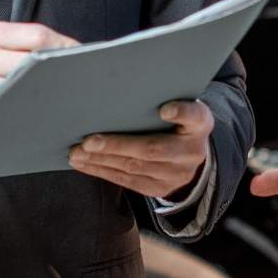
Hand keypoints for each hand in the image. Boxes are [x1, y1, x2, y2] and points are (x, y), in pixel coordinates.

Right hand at [0, 22, 76, 143]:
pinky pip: (10, 111)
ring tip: (72, 99)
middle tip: (85, 81)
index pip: (37, 36)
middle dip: (60, 72)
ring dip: (49, 95)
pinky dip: (32, 113)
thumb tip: (75, 52)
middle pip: (32, 63)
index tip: (86, 58)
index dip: (65, 47)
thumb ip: (25, 44)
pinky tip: (48, 116)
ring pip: (23, 90)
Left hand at [68, 100, 213, 197]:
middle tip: (89, 140)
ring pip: (135, 168)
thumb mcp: (180, 106)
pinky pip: (127, 181)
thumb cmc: (175, 120)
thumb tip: (117, 88)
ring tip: (77, 152)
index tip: (164, 109)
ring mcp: (177, 174)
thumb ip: (161, 97)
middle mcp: (192, 151)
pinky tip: (84, 163)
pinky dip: (102, 171)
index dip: (181, 112)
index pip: (195, 115)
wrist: (190, 154)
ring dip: (101, 160)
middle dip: (117, 145)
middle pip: (152, 149)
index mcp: (200, 123)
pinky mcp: (159, 189)